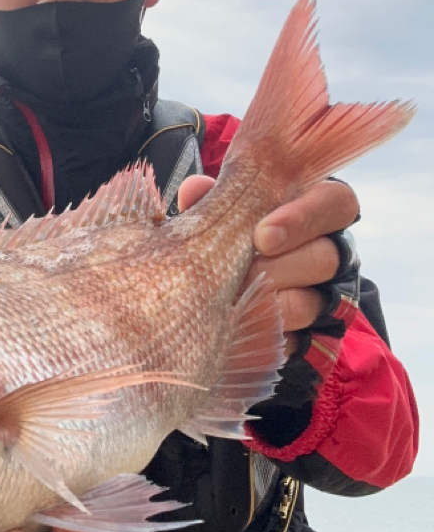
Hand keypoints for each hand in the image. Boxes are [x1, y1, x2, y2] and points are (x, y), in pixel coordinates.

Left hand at [178, 176, 358, 353]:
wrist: (232, 296)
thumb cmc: (234, 237)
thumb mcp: (226, 212)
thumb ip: (214, 198)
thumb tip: (195, 189)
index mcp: (318, 211)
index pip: (336, 203)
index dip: (303, 218)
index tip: (263, 237)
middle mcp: (334, 252)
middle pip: (326, 257)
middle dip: (276, 267)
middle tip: (240, 273)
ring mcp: (330, 297)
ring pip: (312, 302)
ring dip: (267, 303)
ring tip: (231, 300)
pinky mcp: (317, 337)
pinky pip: (300, 341)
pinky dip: (265, 335)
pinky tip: (238, 329)